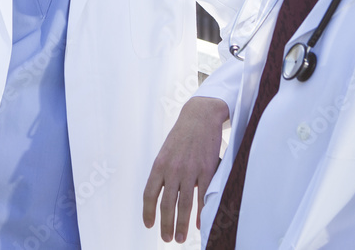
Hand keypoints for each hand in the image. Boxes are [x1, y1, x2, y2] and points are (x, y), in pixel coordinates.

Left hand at [142, 96, 228, 242]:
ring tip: (180, 238)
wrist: (199, 117)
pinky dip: (200, 213)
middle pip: (166, 204)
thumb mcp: (166, 152)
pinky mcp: (207, 170)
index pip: (149, 194)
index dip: (148, 212)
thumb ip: (164, 171)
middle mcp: (172, 169)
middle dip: (166, 225)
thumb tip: (162, 193)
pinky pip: (203, 196)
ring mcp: (190, 171)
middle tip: (167, 239)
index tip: (149, 225)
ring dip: (182, 224)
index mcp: (159, 165)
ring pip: (184, 204)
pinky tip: (199, 224)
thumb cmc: (181, 136)